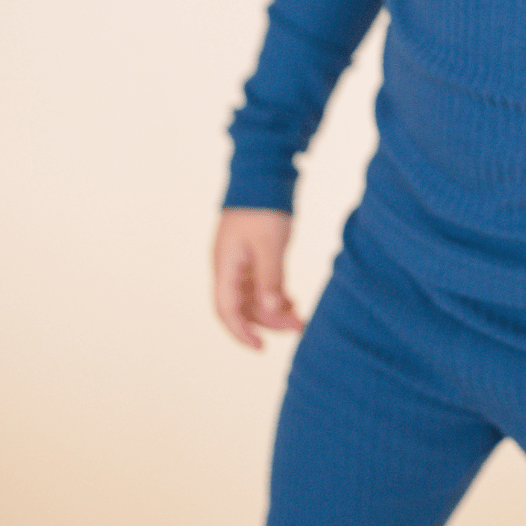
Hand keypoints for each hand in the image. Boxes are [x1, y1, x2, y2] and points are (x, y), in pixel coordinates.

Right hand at [212, 208, 306, 348]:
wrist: (262, 178)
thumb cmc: (262, 208)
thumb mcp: (269, 245)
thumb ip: (270, 278)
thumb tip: (272, 310)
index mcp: (226, 267)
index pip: (226, 310)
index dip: (240, 333)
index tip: (261, 347)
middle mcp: (229, 268)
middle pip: (243, 308)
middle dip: (268, 322)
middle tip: (298, 327)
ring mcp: (241, 263)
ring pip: (254, 298)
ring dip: (274, 310)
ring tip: (300, 316)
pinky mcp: (254, 257)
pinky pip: (262, 285)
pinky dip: (276, 295)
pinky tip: (293, 302)